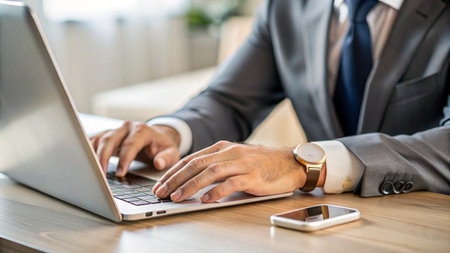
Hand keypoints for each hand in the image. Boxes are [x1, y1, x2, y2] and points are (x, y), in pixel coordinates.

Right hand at [90, 121, 180, 175]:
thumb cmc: (163, 147)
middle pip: (110, 139)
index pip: (130, 144)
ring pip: (100, 139)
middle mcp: (127, 128)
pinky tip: (84, 162)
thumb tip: (159, 163)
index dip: (125, 159)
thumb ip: (167, 158)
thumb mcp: (171, 153)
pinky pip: (95, 141)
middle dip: (103, 157)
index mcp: (142, 130)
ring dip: (92, 155)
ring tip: (90, 172)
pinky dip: (88, 151)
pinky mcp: (108, 135)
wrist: (158, 137)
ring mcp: (116, 130)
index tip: (121, 174)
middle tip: (100, 174)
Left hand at [152, 141, 310, 202]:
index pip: (191, 159)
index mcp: (222, 148)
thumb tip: (192, 181)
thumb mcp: (235, 159)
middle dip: (175, 179)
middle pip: (196, 164)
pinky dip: (217, 191)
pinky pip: (232, 183)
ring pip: (210, 172)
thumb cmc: (261, 163)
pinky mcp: (253, 175)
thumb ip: (216, 166)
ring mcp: (242, 163)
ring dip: (190, 185)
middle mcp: (229, 152)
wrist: (289, 163)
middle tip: (161, 192)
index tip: (160, 184)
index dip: (173, 172)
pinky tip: (205, 199)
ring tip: (177, 197)